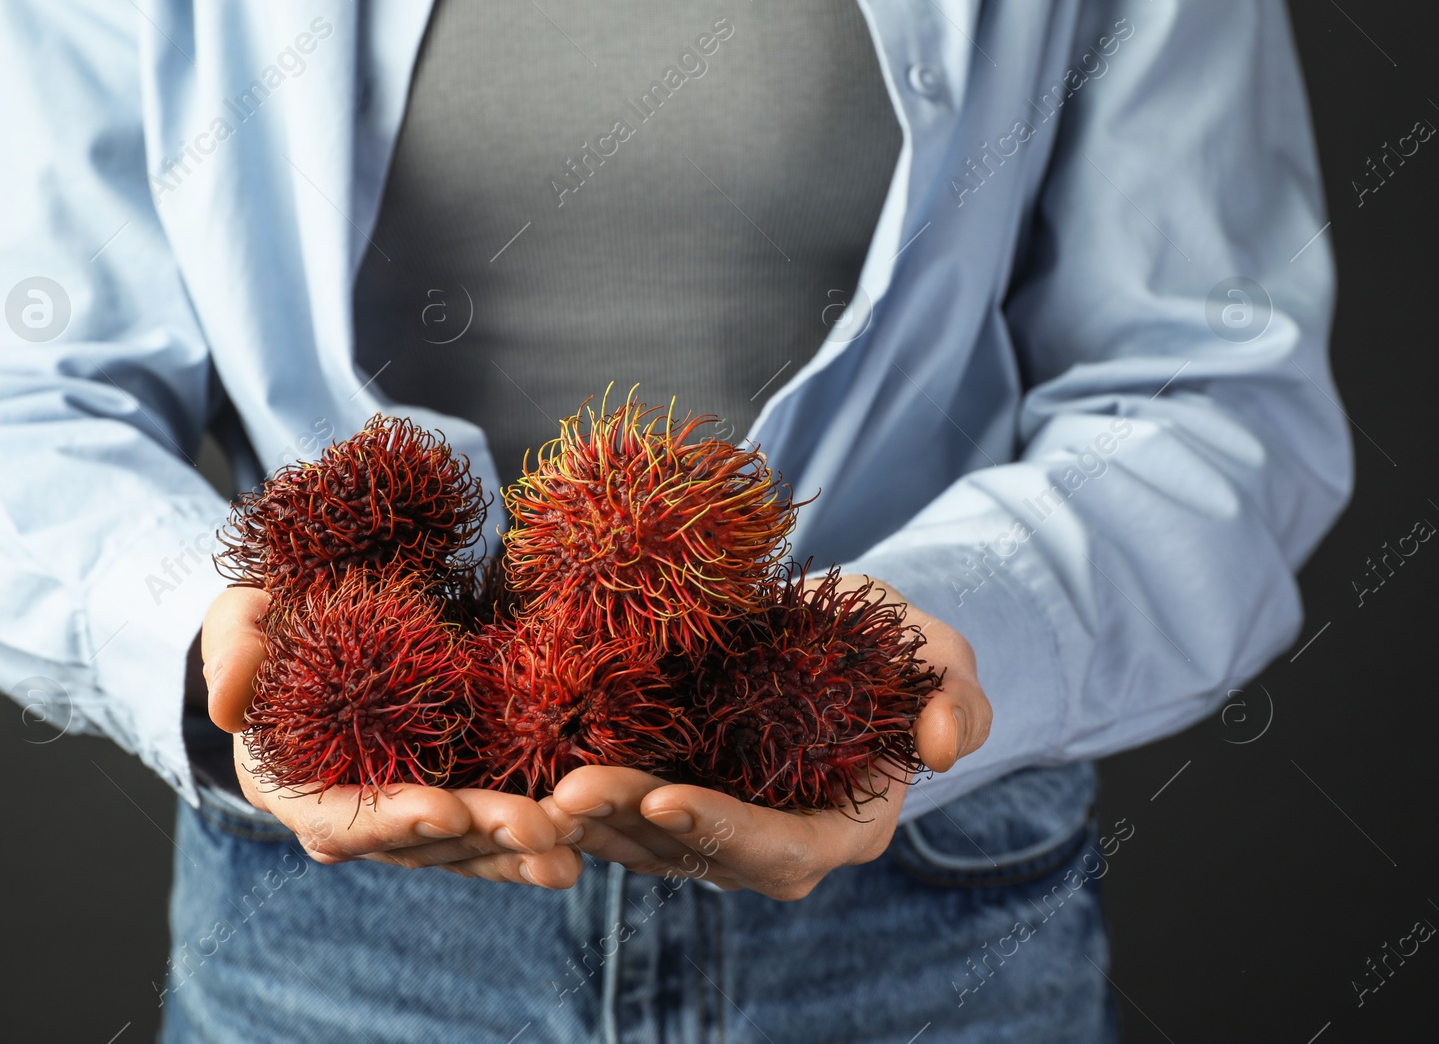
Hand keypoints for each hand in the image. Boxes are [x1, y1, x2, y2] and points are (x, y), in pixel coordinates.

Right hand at [201, 585, 581, 887]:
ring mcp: (403, 811)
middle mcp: (348, 815)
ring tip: (572, 848)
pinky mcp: (449, 795)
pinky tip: (583, 840)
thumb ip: (232, 648)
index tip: (446, 809)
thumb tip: (227, 700)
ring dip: (515, 851)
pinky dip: (530, 838)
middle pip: (416, 842)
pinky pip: (489, 829)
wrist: (318, 621)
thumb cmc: (276, 618)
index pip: (337, 818)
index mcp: (290, 784)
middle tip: (540, 830)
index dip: (389, 819)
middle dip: (479, 838)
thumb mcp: (240, 616)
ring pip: (462, 847)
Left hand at [542, 575, 990, 900]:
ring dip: (592, 821)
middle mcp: (772, 845)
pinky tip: (532, 777)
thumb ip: (957, 698)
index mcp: (841, 826)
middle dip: (632, 826)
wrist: (832, 634)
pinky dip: (579, 803)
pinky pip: (619, 817)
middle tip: (569, 790)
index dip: (725, 831)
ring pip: (645, 844)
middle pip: (697, 855)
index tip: (665, 797)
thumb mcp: (938, 656)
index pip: (782, 850)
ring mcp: (715, 826)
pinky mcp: (671, 796)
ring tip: (539, 785)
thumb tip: (938, 747)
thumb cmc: (889, 649)